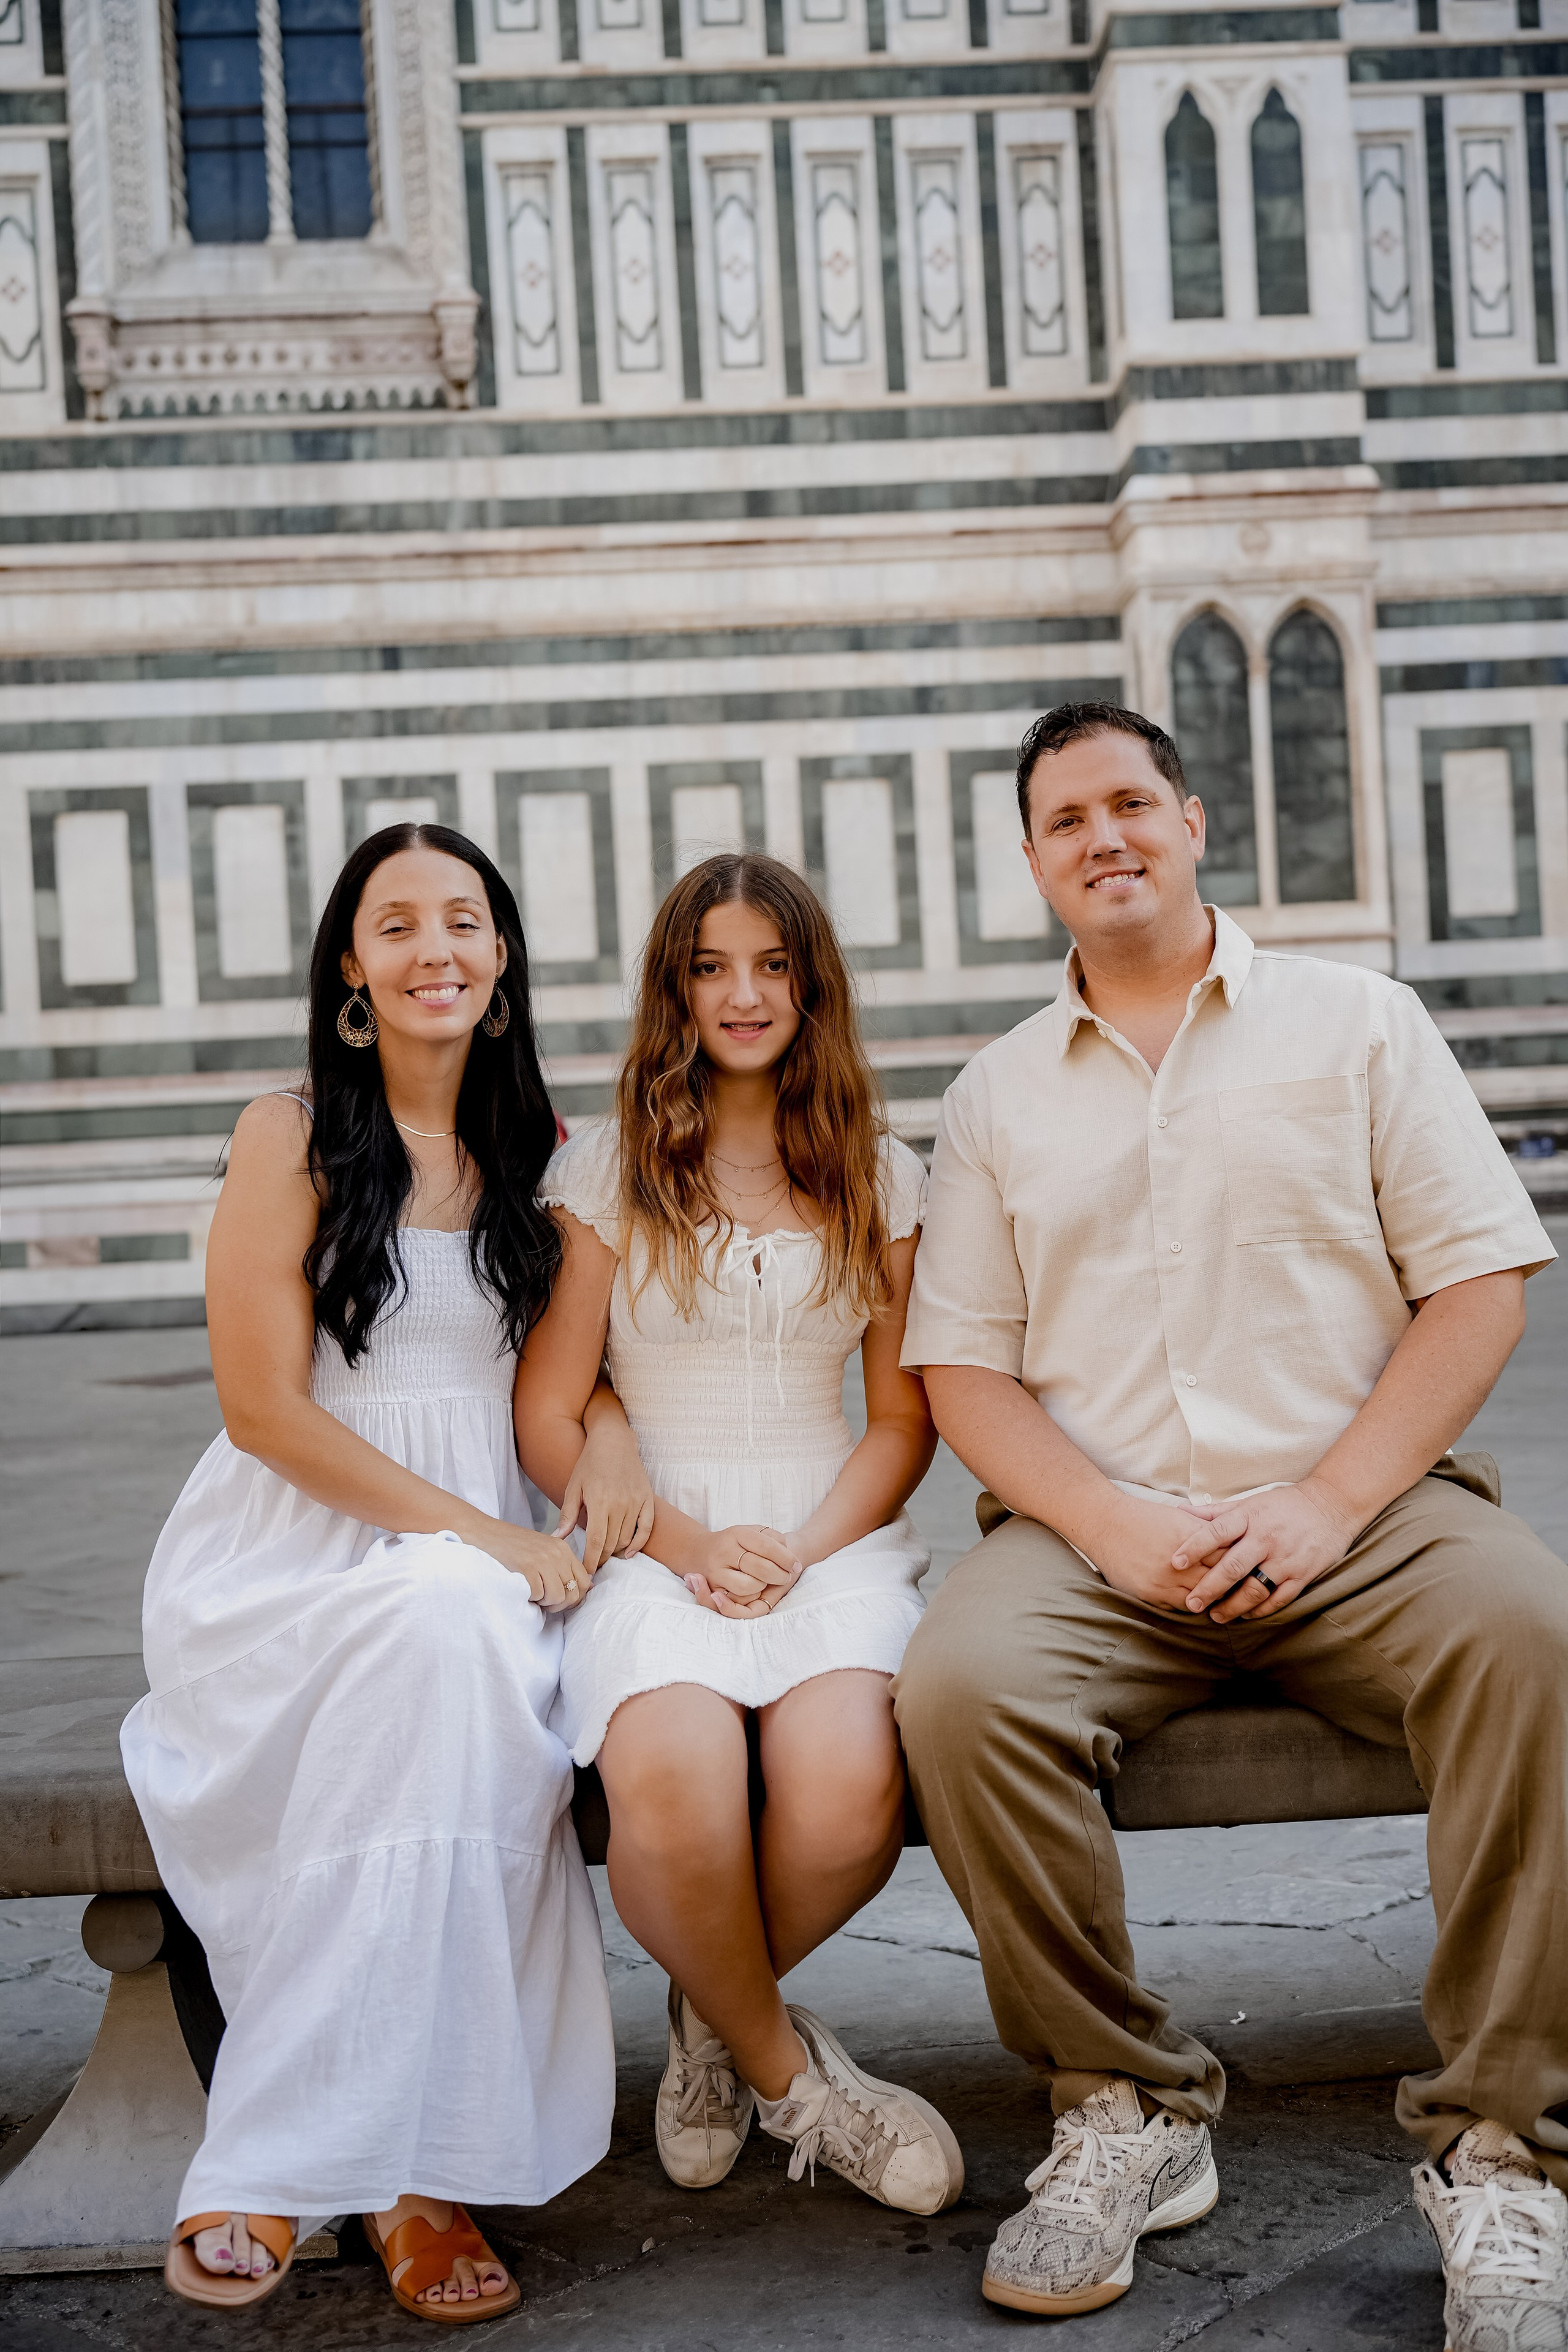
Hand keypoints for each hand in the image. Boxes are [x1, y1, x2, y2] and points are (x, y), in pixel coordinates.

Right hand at [475, 1519, 592, 1611]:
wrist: (486, 1534)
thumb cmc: (513, 1546)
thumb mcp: (544, 1549)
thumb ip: (562, 1565)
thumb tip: (587, 1587)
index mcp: (563, 1549)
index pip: (585, 1581)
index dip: (575, 1596)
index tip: (560, 1599)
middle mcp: (557, 1553)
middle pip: (573, 1593)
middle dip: (558, 1603)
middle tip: (543, 1599)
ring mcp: (542, 1559)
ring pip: (557, 1597)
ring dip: (544, 1601)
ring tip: (532, 1592)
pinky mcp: (527, 1567)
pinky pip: (538, 1595)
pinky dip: (530, 1597)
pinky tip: (523, 1587)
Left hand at [557, 1418, 656, 1572]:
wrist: (614, 1441)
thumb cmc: (589, 1464)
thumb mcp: (573, 1487)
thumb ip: (567, 1515)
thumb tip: (557, 1538)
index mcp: (599, 1501)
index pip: (596, 1541)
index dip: (591, 1561)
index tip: (586, 1572)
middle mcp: (620, 1504)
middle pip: (611, 1543)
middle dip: (601, 1558)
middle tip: (593, 1565)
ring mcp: (636, 1501)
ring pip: (627, 1538)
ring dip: (616, 1552)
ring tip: (606, 1556)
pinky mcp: (648, 1499)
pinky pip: (646, 1528)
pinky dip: (639, 1543)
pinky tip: (629, 1553)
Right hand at [683, 1525, 802, 1618]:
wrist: (698, 1550)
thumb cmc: (734, 1542)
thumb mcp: (751, 1532)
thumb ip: (772, 1539)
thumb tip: (789, 1558)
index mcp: (737, 1533)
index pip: (767, 1546)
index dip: (786, 1558)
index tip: (796, 1565)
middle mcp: (725, 1550)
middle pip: (761, 1568)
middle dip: (780, 1575)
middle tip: (787, 1575)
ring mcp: (716, 1569)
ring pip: (750, 1585)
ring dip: (765, 1585)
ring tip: (771, 1581)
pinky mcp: (713, 1585)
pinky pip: (738, 1596)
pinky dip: (752, 1594)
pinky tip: (758, 1588)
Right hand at [1088, 1494, 1230, 1611]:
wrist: (1106, 1524)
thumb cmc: (1145, 1518)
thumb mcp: (1181, 1517)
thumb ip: (1207, 1530)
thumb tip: (1233, 1542)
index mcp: (1191, 1538)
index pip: (1227, 1558)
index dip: (1240, 1565)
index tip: (1249, 1570)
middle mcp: (1180, 1562)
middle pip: (1217, 1582)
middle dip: (1231, 1587)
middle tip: (1242, 1591)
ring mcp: (1164, 1580)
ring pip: (1200, 1599)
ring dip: (1210, 1600)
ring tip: (1220, 1600)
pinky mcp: (1149, 1593)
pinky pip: (1177, 1607)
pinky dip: (1189, 1604)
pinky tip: (1195, 1602)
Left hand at [1172, 1480, 1358, 1622]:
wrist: (1332, 1506)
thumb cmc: (1283, 1505)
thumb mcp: (1249, 1502)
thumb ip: (1215, 1512)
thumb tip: (1178, 1512)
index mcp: (1250, 1516)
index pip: (1216, 1532)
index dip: (1194, 1547)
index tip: (1175, 1562)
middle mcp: (1266, 1538)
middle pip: (1233, 1567)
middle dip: (1209, 1588)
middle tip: (1191, 1604)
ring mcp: (1285, 1559)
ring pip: (1254, 1589)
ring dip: (1233, 1606)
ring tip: (1216, 1616)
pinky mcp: (1302, 1574)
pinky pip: (1278, 1599)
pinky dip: (1260, 1610)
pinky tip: (1246, 1615)